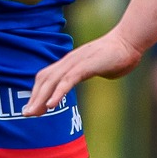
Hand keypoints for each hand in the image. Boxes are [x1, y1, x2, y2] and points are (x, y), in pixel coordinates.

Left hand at [26, 29, 143, 116]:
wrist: (129, 42)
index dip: (37, 91)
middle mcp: (69, 61)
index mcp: (70, 62)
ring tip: (33, 113)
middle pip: (45, 79)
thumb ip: (89, 73)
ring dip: (40, 98)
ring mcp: (77, 62)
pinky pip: (68, 80)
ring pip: (52, 81)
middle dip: (34, 97)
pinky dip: (58, 93)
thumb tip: (90, 77)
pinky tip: (51, 105)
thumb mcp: (97, 67)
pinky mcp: (86, 66)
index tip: (32, 107)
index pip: (47, 76)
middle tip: (26, 114)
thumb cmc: (117, 56)